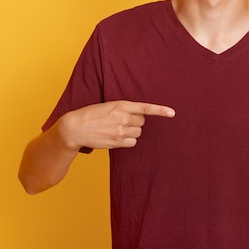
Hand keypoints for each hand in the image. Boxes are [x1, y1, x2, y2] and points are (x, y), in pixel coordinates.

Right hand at [58, 100, 174, 150]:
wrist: (75, 128)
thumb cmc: (90, 115)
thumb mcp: (107, 106)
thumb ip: (123, 109)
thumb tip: (138, 117)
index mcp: (121, 105)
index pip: (145, 108)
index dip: (160, 110)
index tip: (172, 113)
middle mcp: (123, 118)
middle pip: (142, 122)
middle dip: (135, 121)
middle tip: (121, 121)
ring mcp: (121, 131)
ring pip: (138, 132)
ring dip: (131, 131)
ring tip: (115, 129)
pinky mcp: (117, 142)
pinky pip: (132, 142)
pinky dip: (127, 141)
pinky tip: (116, 137)